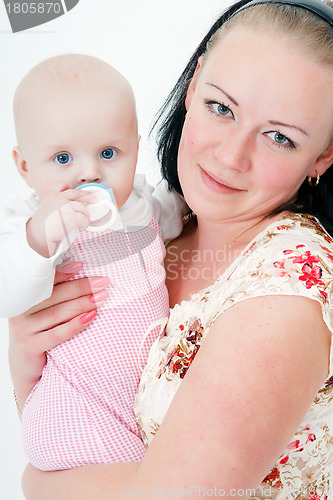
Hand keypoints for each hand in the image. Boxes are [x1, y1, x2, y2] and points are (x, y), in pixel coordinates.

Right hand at [8, 260, 109, 412]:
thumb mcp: (44, 309)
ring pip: (58, 313)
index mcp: (23, 296)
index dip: (63, 271)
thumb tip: (80, 269)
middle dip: (81, 287)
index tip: (81, 265)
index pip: (44, 280)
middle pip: (55, 295)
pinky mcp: (30, 346)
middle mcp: (20, 310)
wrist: (25, 363)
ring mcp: (23, 328)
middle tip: (103, 282)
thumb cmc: (40, 329)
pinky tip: (91, 317)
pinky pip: (57, 334)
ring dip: (82, 304)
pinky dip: (76, 325)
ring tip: (102, 297)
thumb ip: (56, 292)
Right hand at [26, 183, 96, 256]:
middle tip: (94, 199)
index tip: (76, 192)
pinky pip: (84, 218)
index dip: (71, 187)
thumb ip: (56, 204)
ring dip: (86, 215)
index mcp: (52, 196)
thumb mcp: (47, 208)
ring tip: (85, 221)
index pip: (63, 184)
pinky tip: (84, 226)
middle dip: (88, 196)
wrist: (39, 234)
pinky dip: (86, 223)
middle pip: (77, 193)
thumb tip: (70, 207)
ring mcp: (66, 206)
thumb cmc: (42, 225)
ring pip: (82, 207)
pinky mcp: (72, 216)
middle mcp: (59, 198)